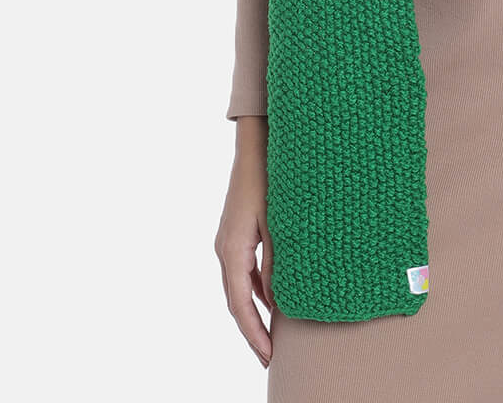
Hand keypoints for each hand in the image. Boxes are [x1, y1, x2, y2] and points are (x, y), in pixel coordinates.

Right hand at [215, 116, 274, 366]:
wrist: (254, 146)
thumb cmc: (268, 180)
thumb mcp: (277, 224)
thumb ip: (276, 263)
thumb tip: (277, 300)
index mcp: (232, 250)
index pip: (240, 304)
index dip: (253, 333)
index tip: (268, 355)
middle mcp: (225, 249)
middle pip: (235, 301)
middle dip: (252, 329)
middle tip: (271, 355)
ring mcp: (228, 241)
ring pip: (238, 287)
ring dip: (254, 310)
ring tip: (273, 334)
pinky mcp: (236, 233)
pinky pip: (242, 270)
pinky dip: (255, 289)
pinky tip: (273, 298)